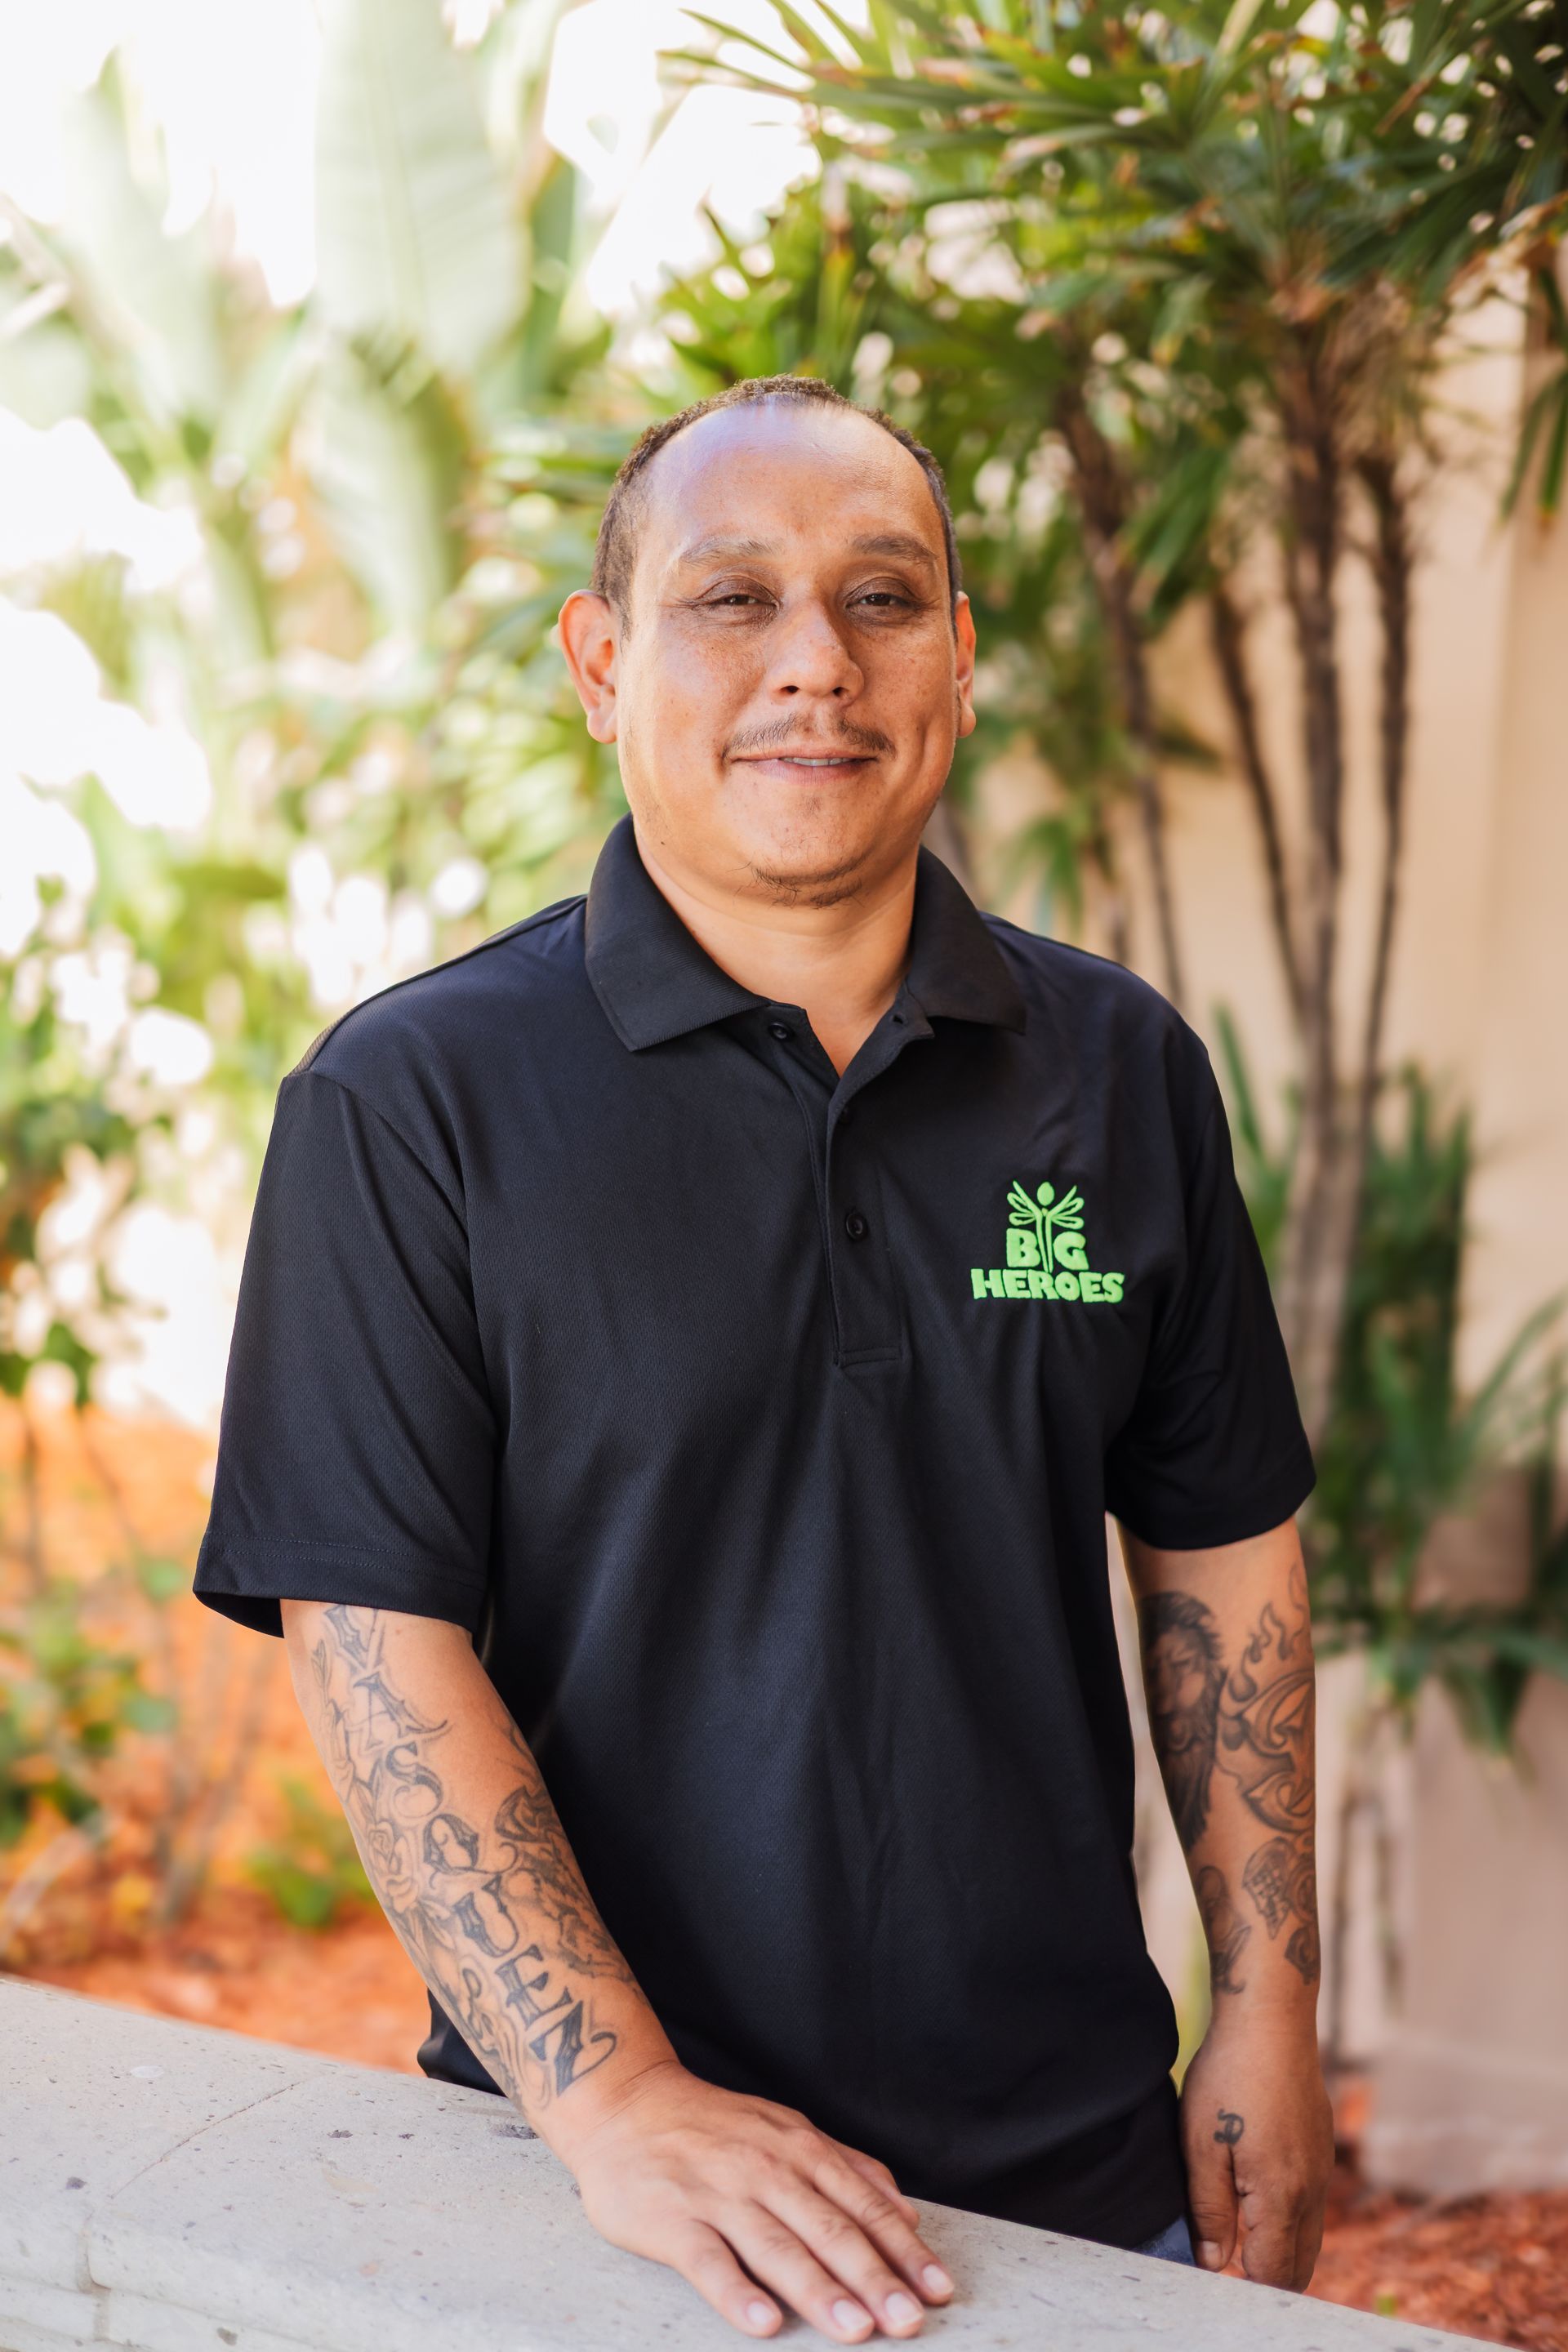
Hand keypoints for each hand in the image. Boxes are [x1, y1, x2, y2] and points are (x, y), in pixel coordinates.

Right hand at [549, 2058, 954, 2340]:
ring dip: (819, 2291)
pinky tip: (763, 2323)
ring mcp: (718, 2195)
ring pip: (777, 2248)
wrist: (624, 2102)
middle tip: (910, 2321)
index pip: (862, 2205)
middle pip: (829, 2230)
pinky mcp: (672, 2221)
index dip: (903, 2249)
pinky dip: (737, 2293)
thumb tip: (905, 2210)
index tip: (937, 2288)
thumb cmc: (713, 2127)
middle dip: (874, 2278)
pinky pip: (708, 2262)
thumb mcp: (785, 2128)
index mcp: (798, 2148)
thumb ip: (846, 2167)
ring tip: (856, 2330)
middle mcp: (765, 2169)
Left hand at [1179, 2013, 1332, 2288]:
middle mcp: (1312, 2191)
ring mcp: (1322, 2170)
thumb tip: (1214, 2263)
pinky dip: (1290, 2223)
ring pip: (1309, 2238)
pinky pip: (1312, 2207)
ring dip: (1279, 2252)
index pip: (1273, 2275)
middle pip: (1298, 2267)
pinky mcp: (1321, 2149)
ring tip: (1237, 2240)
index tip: (1215, 2280)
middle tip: (1225, 2269)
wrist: (1271, 2020)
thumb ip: (1210, 2211)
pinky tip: (1256, 2202)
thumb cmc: (1229, 2077)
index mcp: (1282, 2197)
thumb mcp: (1201, 2146)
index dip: (1244, 2288)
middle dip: (1266, 2281)